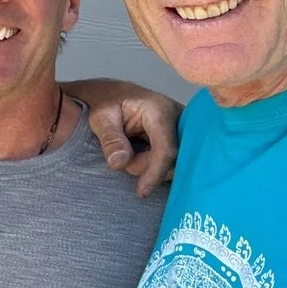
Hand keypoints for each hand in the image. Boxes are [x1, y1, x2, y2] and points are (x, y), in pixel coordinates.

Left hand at [66, 79, 181, 197]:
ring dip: (149, 164)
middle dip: (146, 166)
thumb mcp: (100, 118)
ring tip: (132, 147)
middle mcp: (180, 119)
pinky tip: (142, 151)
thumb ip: (110, 140)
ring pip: (174, 164)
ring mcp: (185, 130)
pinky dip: (155, 163)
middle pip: (173, 160)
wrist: (114, 96)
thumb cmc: (107, 104)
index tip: (142, 191)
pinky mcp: (184, 139)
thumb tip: (119, 164)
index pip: (166, 149)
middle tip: (125, 152)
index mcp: (160, 110)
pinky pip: (175, 162)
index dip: (155, 173)